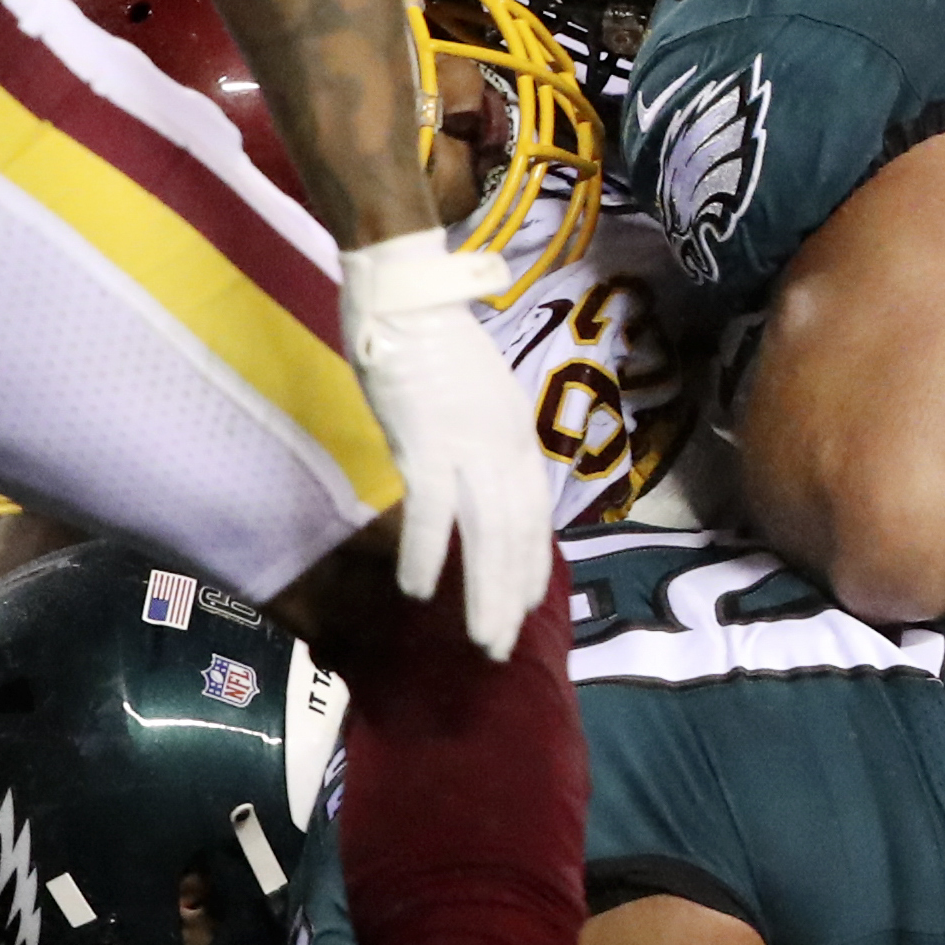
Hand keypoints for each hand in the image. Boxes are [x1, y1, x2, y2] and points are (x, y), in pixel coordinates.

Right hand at [338, 234, 551, 658]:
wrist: (411, 297)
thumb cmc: (438, 347)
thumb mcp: (476, 402)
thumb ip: (482, 445)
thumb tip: (472, 487)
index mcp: (517, 438)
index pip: (532, 516)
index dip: (530, 565)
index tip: (526, 605)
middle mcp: (504, 447)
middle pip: (516, 535)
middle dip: (510, 595)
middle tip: (502, 646)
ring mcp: (468, 447)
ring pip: (486, 533)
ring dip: (483, 590)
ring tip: (482, 639)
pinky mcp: (426, 442)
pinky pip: (431, 508)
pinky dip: (427, 550)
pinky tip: (419, 588)